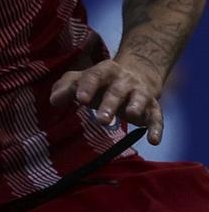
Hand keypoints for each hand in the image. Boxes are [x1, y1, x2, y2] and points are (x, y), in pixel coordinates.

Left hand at [49, 57, 164, 144]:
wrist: (136, 74)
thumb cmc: (99, 82)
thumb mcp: (81, 80)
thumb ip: (65, 88)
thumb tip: (54, 101)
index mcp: (104, 71)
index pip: (94, 77)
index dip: (88, 87)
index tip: (80, 100)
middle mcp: (124, 80)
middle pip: (117, 91)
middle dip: (110, 104)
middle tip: (102, 120)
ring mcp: (140, 93)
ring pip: (139, 99)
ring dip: (135, 108)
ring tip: (130, 116)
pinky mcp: (152, 107)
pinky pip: (156, 117)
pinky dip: (156, 128)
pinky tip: (154, 140)